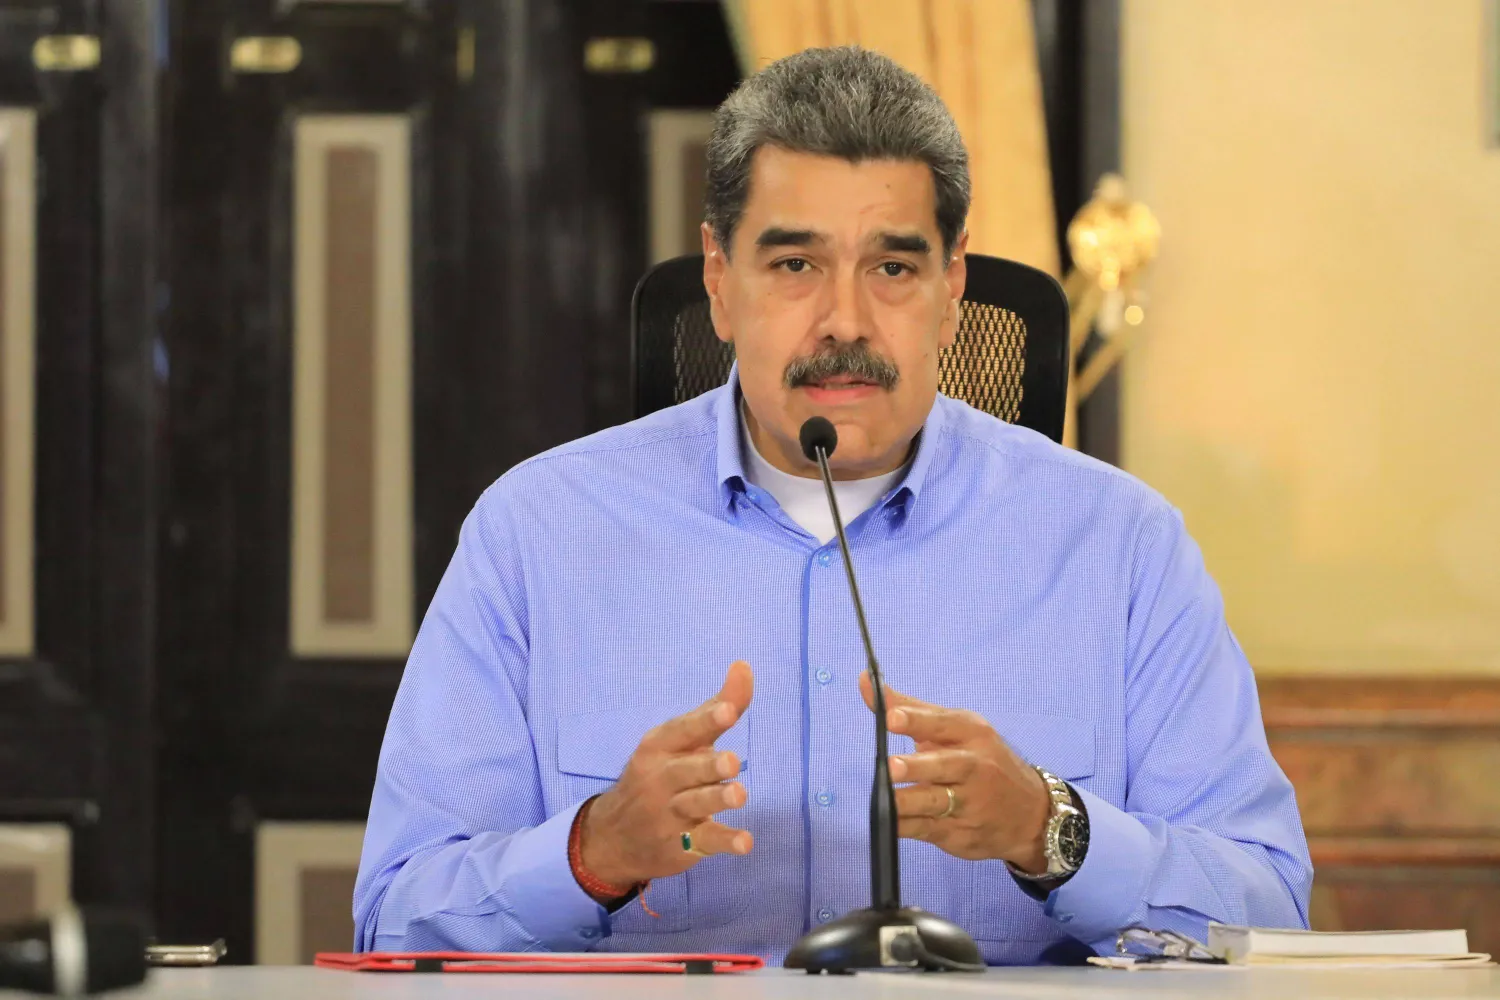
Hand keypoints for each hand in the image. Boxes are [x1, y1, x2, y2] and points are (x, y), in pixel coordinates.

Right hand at [581, 661, 754, 886]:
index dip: (706, 720)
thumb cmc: (660, 774)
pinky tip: (745, 842)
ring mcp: (669, 814)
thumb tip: (744, 666)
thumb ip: (717, 706)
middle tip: (731, 760)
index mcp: (659, 746)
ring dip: (717, 799)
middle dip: (708, 765)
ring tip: (739, 794)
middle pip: (687, 770)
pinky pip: (704, 842)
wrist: (614, 836)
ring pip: (695, 804)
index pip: (683, 730)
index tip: (727, 710)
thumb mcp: (681, 740)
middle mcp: (661, 778)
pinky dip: (725, 842)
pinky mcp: (681, 845)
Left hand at [860, 673, 1049, 871]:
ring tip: (888, 801)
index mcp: (972, 733)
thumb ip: (908, 708)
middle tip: (892, 766)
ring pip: (935, 802)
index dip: (916, 721)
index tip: (892, 718)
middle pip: (944, 766)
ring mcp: (969, 803)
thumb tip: (865, 680)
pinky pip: (927, 830)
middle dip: (917, 767)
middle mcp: (974, 766)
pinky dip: (906, 827)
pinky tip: (888, 824)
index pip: (942, 724)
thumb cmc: (981, 760)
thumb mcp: (955, 729)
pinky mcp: (959, 834)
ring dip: (909, 802)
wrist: (1031, 813)